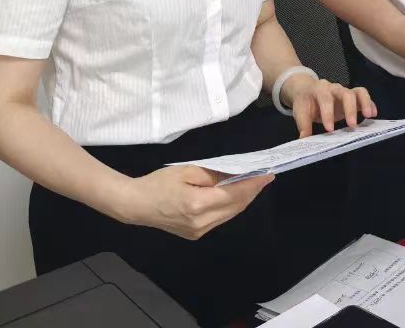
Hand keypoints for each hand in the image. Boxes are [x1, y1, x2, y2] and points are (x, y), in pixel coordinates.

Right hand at [120, 164, 271, 240]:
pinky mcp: (196, 235)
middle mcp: (201, 222)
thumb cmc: (158, 183)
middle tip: (264, 176)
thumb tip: (236, 174)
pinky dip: (230, 206)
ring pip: (230, 214)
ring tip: (253, 184)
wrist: (137, 205)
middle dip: (252, 191)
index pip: (234, 194)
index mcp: (197, 204)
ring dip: (243, 199)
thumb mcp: (187, 171)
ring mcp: (199, 231)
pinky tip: (234, 195)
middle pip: (236, 206)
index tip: (267, 175)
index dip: (253, 184)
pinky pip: (220, 219)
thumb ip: (214, 174)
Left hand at [283, 75, 376, 137]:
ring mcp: (345, 92)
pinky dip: (369, 104)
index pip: (325, 99)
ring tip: (369, 116)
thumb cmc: (305, 101)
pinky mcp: (352, 97)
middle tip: (352, 125)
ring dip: (365, 103)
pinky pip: (363, 96)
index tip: (330, 129)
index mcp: (319, 89)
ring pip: (358, 92)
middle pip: (345, 93)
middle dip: (350, 109)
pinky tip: (373, 114)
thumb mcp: (300, 110)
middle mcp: (334, 88)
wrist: (307, 89)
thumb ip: (303, 123)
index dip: (327, 113)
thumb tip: (304, 138)